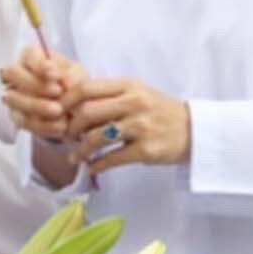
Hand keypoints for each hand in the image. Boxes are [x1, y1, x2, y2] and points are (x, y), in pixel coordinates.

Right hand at [0, 45, 87, 141]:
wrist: (73, 106)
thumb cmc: (72, 82)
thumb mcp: (78, 75)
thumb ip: (73, 76)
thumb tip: (65, 83)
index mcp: (31, 55)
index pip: (28, 55)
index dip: (40, 65)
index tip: (56, 75)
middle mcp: (16, 73)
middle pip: (13, 74)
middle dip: (35, 84)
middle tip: (58, 92)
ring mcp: (13, 94)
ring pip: (14, 98)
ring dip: (36, 105)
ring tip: (59, 111)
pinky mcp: (16, 115)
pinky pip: (23, 121)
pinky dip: (42, 125)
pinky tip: (59, 126)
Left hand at [66, 77, 191, 173]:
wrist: (195, 130)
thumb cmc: (159, 111)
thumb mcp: (137, 93)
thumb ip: (109, 95)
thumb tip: (72, 104)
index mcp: (128, 85)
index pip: (86, 88)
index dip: (66, 100)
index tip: (57, 111)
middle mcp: (134, 103)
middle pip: (87, 112)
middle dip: (71, 126)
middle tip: (66, 136)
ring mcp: (140, 126)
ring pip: (97, 137)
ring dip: (80, 149)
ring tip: (74, 156)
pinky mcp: (146, 149)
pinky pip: (112, 158)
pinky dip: (97, 165)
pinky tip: (91, 167)